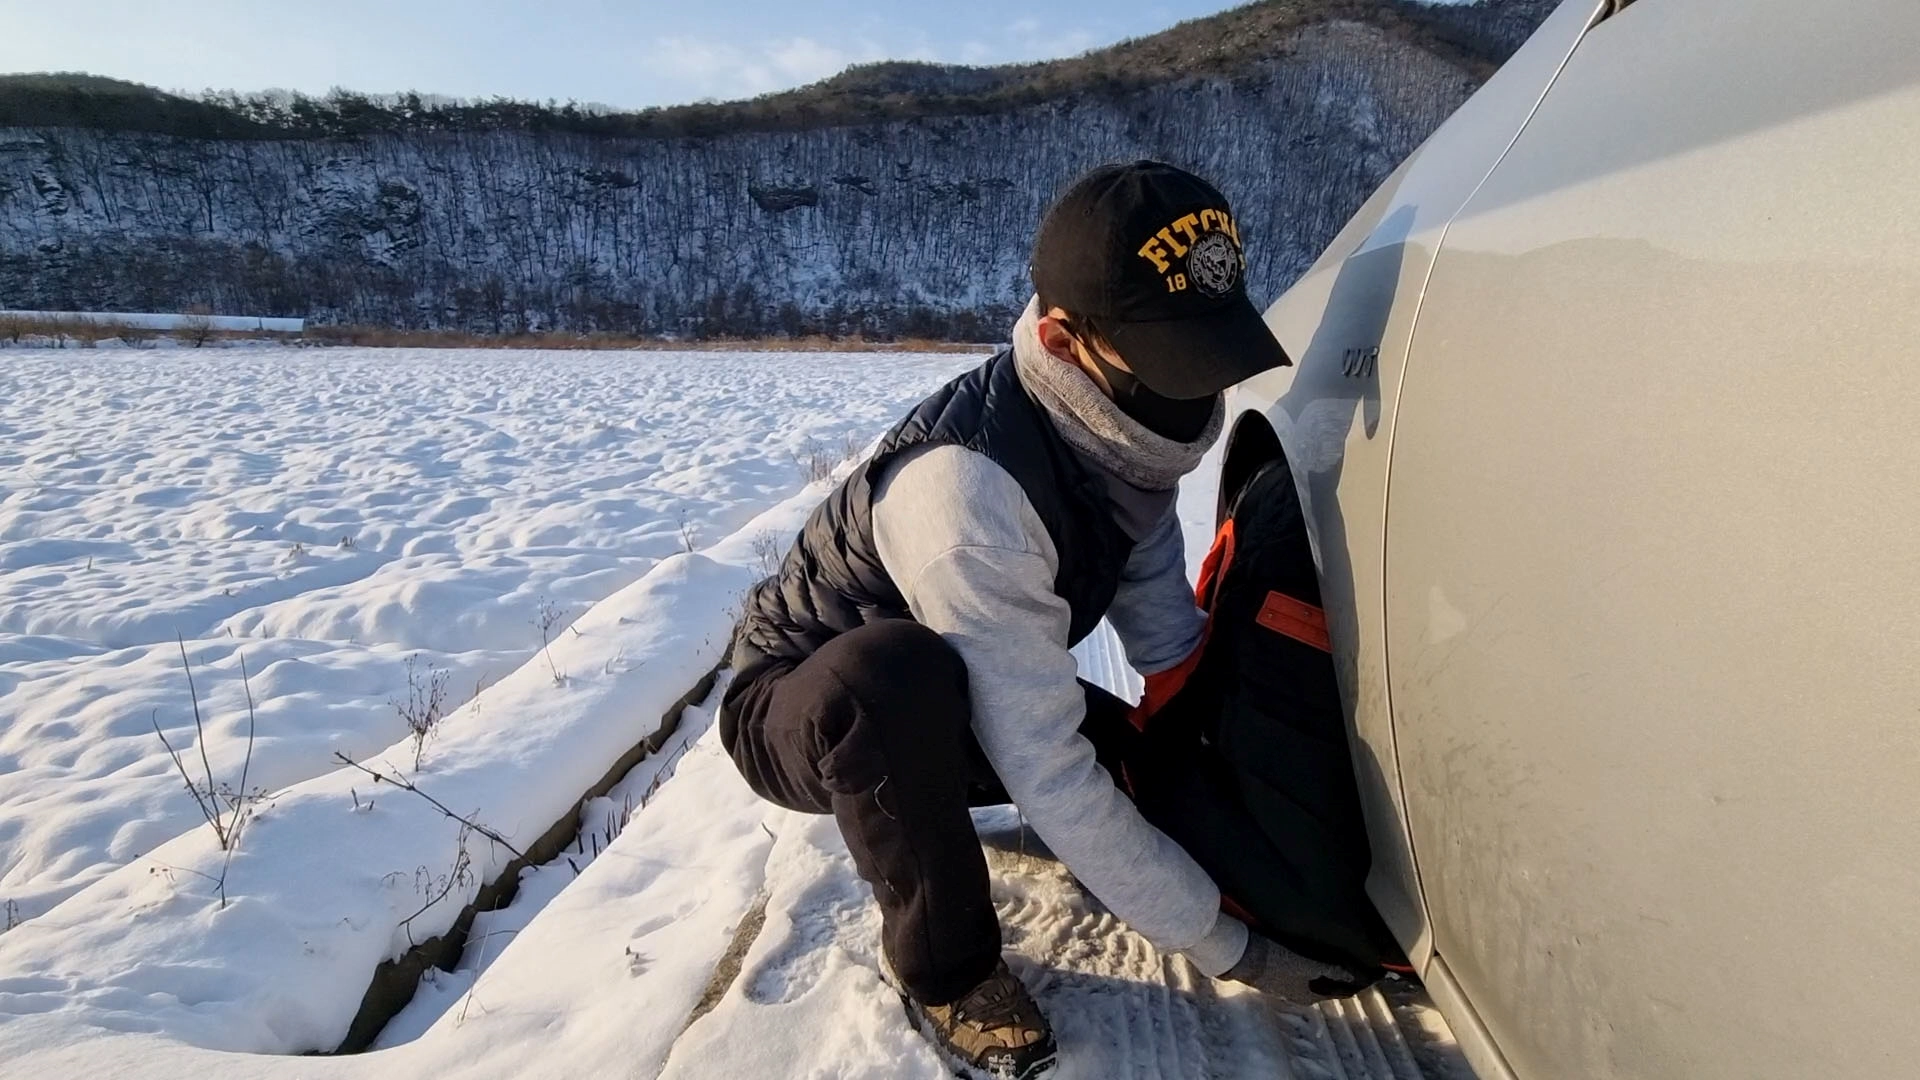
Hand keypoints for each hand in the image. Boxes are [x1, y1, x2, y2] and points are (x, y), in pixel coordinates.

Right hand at [1219, 931, 1374, 1002]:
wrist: (1241, 954)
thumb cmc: (1275, 961)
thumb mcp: (1306, 965)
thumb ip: (1330, 969)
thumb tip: (1354, 975)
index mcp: (1308, 996)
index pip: (1339, 992)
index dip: (1353, 982)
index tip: (1368, 974)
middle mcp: (1296, 993)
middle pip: (1325, 985)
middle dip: (1337, 974)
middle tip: (1352, 959)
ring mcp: (1283, 983)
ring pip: (1311, 977)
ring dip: (1323, 967)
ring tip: (1333, 951)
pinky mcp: (1272, 970)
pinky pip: (1298, 969)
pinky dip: (1308, 962)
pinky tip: (1308, 950)